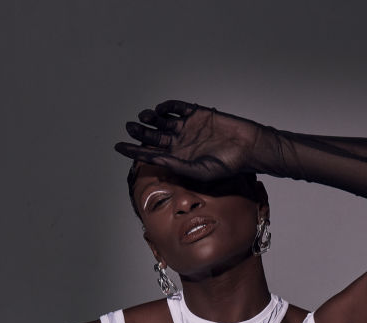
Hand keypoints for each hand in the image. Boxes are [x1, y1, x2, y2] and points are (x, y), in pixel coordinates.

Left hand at [114, 100, 270, 180]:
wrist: (248, 147)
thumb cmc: (227, 165)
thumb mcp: (199, 171)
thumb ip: (176, 165)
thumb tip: (154, 160)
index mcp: (178, 160)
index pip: (150, 154)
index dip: (133, 151)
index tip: (118, 146)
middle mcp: (180, 144)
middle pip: (153, 136)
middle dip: (139, 132)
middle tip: (129, 127)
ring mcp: (188, 128)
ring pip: (162, 121)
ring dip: (151, 118)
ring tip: (143, 117)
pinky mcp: (197, 114)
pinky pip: (178, 108)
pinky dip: (168, 107)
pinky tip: (161, 110)